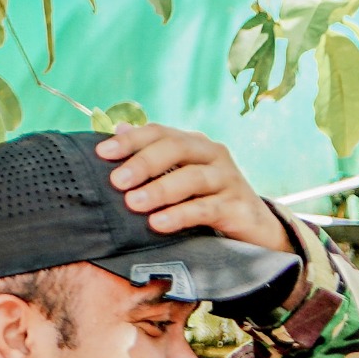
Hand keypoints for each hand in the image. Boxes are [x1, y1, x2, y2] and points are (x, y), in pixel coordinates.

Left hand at [98, 126, 289, 253]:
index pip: (160, 132)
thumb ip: (155, 156)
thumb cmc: (211, 201)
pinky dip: (180, 215)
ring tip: (134, 204)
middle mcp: (214, 155)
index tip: (102, 153)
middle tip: (117, 181)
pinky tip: (159, 223)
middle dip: (143, 163)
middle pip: (176, 148)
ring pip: (192, 178)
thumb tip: (120, 128)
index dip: (131, 141)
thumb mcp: (182, 177)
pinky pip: (206, 208)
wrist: (256, 229)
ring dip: (160, 190)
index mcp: (196, 144)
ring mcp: (229, 179)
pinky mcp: (238, 206)